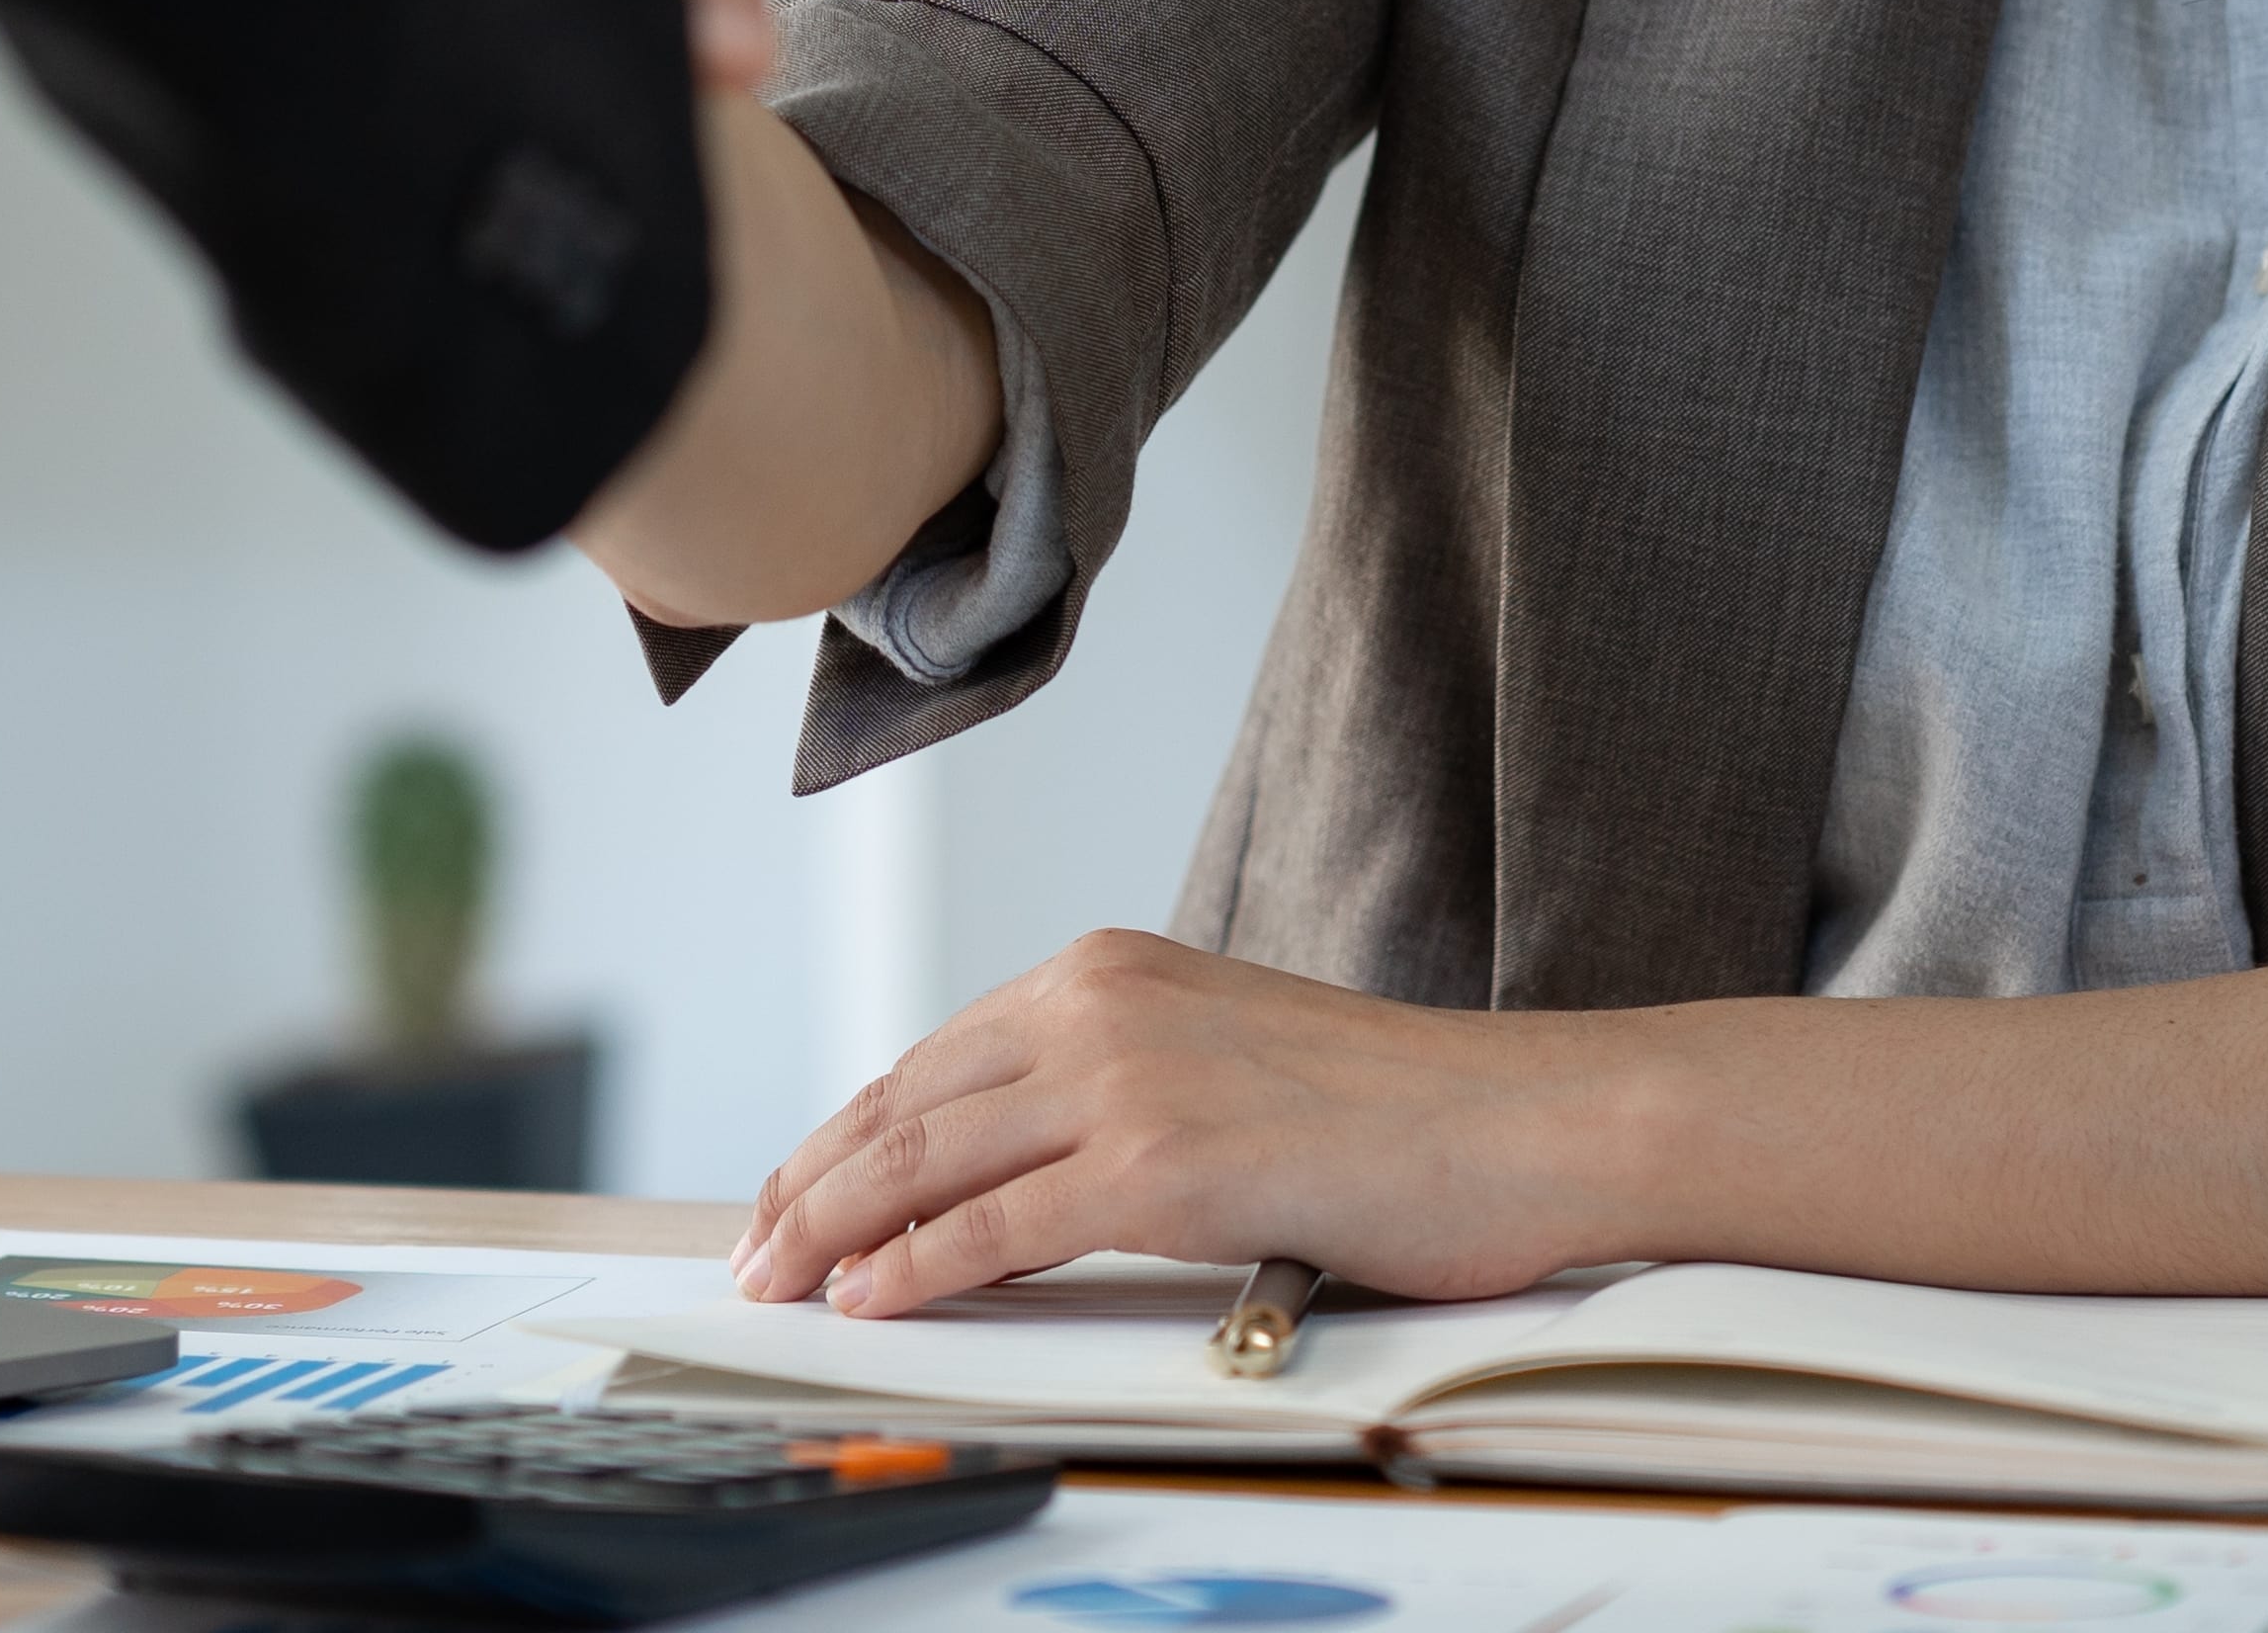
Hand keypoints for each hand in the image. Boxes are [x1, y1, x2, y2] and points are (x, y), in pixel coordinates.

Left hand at [735, 932, 1620, 1315]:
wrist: (1516, 1122)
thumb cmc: (1394, 1113)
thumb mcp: (1220, 1062)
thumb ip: (1112, 1091)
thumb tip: (1010, 1172)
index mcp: (1110, 970)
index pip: (931, 1060)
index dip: (844, 1135)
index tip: (791, 1193)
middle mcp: (1099, 1004)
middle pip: (905, 1105)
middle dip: (809, 1185)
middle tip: (752, 1253)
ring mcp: (1126, 1080)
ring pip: (925, 1161)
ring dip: (832, 1230)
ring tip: (777, 1283)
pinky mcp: (1160, 1165)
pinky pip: (994, 1226)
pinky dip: (914, 1268)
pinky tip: (866, 1298)